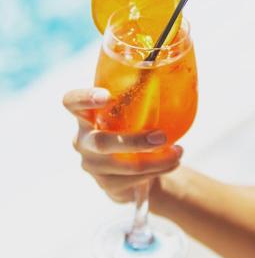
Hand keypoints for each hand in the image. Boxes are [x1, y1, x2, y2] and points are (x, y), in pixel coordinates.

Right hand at [63, 88, 182, 202]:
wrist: (136, 171)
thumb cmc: (134, 130)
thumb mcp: (134, 113)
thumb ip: (141, 96)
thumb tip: (174, 72)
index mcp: (87, 115)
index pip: (72, 102)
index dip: (85, 98)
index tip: (106, 96)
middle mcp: (84, 140)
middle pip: (101, 142)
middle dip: (135, 142)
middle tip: (162, 136)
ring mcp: (93, 165)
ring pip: (126, 165)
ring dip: (158, 160)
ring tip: (178, 152)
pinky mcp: (107, 184)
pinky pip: (136, 179)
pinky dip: (160, 169)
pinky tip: (173, 162)